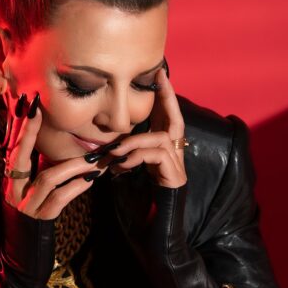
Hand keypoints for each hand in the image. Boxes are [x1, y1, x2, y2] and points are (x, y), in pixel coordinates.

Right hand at [2, 92, 107, 219]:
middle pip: (21, 157)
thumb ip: (42, 161)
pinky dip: (76, 186)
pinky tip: (90, 179)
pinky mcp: (42, 216)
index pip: (15, 148)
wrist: (28, 240)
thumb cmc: (35, 203)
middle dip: (32, 133)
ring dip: (72, 165)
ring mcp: (27, 204)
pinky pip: (60, 197)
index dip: (22, 127)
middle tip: (41, 112)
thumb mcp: (35, 180)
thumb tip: (57, 135)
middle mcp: (13, 189)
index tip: (31, 105)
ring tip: (93, 158)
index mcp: (11, 177)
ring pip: (48, 178)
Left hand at [105, 67, 186, 188]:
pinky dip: (135, 158)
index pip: (167, 114)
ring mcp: (177, 160)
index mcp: (165, 143)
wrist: (162, 215)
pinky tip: (121, 167)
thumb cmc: (147, 188)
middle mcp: (175, 148)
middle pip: (176, 116)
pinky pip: (155, 155)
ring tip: (114, 153)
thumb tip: (110, 142)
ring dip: (133, 142)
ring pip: (158, 138)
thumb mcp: (134, 163)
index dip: (165, 94)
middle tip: (159, 76)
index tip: (159, 73)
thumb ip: (129, 149)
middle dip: (167, 95)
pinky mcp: (175, 173)